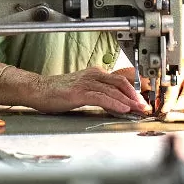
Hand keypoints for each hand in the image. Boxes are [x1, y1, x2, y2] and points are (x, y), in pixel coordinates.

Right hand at [36, 67, 150, 114]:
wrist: (38, 90)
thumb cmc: (58, 92)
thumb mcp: (83, 90)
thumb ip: (99, 94)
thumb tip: (116, 104)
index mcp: (95, 74)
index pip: (120, 80)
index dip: (134, 90)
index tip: (142, 101)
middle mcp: (92, 75)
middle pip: (120, 83)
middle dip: (135, 95)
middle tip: (145, 107)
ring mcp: (86, 83)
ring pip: (113, 90)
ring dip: (128, 101)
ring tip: (138, 109)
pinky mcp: (79, 93)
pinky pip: (101, 97)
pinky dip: (114, 103)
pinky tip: (123, 109)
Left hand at [161, 55, 183, 112]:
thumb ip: (175, 85)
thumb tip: (162, 100)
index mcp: (179, 64)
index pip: (165, 75)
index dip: (159, 88)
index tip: (155, 100)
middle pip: (176, 79)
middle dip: (169, 96)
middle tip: (165, 108)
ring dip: (183, 97)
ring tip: (178, 107)